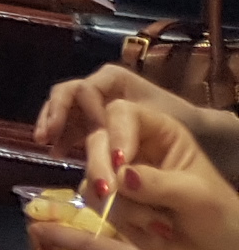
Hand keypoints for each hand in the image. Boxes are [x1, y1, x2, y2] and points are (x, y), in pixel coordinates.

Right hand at [44, 67, 190, 154]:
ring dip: (53, 125)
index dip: (84, 114)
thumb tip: (117, 169)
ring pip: (64, 108)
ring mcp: (96, 105)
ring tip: (46, 146)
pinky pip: (70, 125)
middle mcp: (101, 87)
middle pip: (69, 94)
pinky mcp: (94, 123)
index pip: (88, 90)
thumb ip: (145, 148)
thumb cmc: (188, 131)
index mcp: (117, 80)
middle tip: (46, 137)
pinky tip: (58, 153)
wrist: (204, 139)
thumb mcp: (170, 132)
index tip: (90, 138)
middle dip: (56, 114)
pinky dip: (62, 137)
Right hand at [92, 97, 238, 249]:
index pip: (122, 113)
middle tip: (109, 193)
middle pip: (97, 140)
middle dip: (101, 167)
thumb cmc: (219, 217)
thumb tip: (119, 176)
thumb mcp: (196, 195)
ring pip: (92, 172)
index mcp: (159, 132)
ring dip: (119, 202)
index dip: (116, 131)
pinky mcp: (112, 202)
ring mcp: (120, 175)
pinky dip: (118, 216)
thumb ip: (157, 183)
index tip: (121, 160)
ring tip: (156, 223)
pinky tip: (149, 229)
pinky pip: (93, 200)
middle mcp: (135, 147)